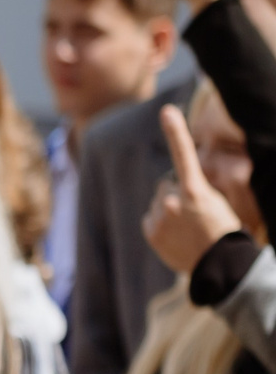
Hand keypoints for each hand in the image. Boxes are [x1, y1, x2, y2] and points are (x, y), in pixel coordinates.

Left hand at [145, 104, 245, 273]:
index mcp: (194, 190)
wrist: (219, 263)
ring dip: (168, 208)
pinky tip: (177, 234)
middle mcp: (173, 201)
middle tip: (194, 211)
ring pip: (158, 202)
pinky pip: (151, 218)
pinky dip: (160, 222)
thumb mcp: (216, 201)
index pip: (184, 154)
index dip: (176, 131)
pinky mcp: (151, 231)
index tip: (167, 111)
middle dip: (175, 192)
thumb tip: (174, 187)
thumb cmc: (222, 228)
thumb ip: (193, 189)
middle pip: (166, 184)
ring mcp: (160, 217)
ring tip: (187, 226)